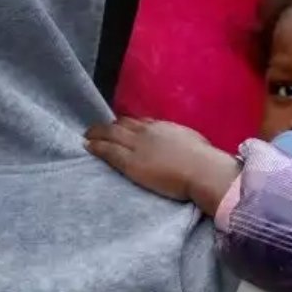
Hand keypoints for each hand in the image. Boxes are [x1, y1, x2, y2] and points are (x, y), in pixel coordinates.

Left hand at [84, 118, 235, 206]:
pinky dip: (96, 146)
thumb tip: (183, 144)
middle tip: (97, 129)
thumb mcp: (191, 141)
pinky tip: (87, 145)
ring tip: (87, 135)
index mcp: (163, 127)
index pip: (139, 122)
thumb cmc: (204, 159)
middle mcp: (147, 132)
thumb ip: (181, 140)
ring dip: (97, 133)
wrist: (201, 169)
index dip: (127, 124)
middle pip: (122, 124)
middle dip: (108, 126)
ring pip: (111, 134)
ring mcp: (137, 145)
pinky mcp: (130, 162)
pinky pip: (108, 150)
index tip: (120, 126)